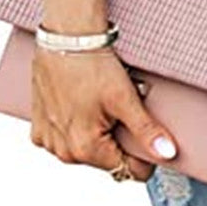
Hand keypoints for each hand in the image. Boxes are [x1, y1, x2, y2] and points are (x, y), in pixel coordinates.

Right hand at [31, 44, 178, 180]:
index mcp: (85, 149)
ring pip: (85, 148)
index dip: (144, 156)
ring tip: (102, 102)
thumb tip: (167, 153)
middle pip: (105, 159)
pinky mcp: (39, 125)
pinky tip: (83, 102)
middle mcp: (63, 151)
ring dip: (97, 132)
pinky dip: (76, 124)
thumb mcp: (125, 97)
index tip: (150, 136)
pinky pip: (64, 136)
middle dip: (119, 139)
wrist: (66, 35)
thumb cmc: (92, 62)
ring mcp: (48, 139)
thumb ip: (146, 130)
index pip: (126, 170)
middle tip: (123, 108)